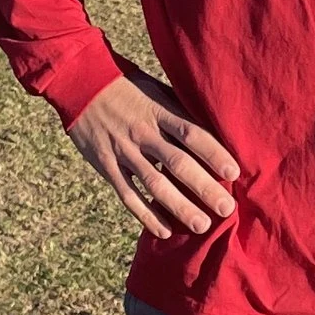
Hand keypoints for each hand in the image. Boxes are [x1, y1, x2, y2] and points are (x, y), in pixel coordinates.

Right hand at [68, 65, 241, 240]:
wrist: (81, 83)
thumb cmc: (128, 86)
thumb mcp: (156, 90)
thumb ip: (180, 110)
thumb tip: (214, 130)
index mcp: (159, 110)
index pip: (191, 134)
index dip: (213, 154)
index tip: (234, 173)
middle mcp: (143, 132)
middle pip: (177, 163)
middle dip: (203, 188)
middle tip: (226, 208)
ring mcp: (123, 151)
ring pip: (154, 184)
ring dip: (179, 207)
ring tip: (201, 225)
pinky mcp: (106, 165)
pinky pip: (128, 194)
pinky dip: (145, 215)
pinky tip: (164, 231)